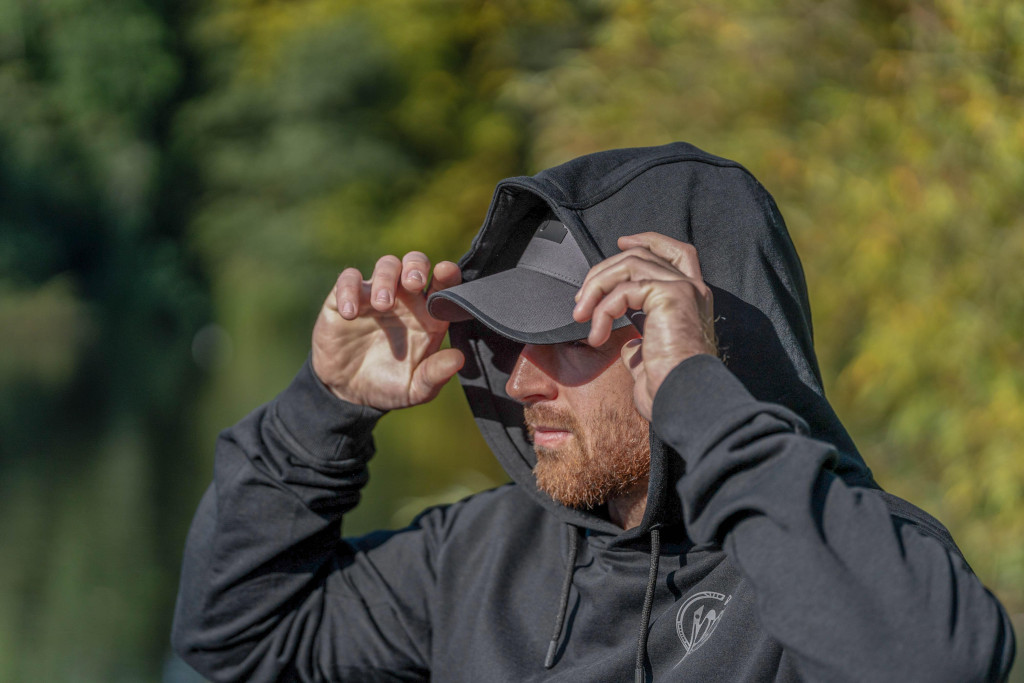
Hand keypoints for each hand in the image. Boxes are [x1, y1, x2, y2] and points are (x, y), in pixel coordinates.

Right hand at [311, 252, 464, 410]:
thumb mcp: (415, 388)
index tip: (446, 272)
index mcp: (428, 315)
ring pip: (386, 265)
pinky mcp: (346, 298)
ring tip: (383, 304)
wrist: (349, 393)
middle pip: (415, 263)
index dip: (448, 274)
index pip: (443, 285)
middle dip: (416, 265)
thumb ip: (435, 375)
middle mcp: (405, 299)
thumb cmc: (390, 386)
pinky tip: (350, 313)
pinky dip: (349, 289)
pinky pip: (349, 279)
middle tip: (414, 283)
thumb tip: (458, 359)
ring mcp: (376, 295)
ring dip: (386, 279)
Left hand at [572, 233, 715, 418]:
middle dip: (604, 270)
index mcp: (692, 300)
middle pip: (642, 254)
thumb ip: (640, 344)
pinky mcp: (669, 294)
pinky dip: (602, 310)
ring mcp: (683, 288)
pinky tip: (597, 335)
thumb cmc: (669, 389)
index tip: (621, 241)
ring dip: (596, 287)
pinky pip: (623, 290)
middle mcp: (693, 288)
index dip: (649, 241)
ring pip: (628, 264)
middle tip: (580, 299)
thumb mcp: (651, 360)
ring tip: (580, 315)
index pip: (676, 252)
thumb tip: (626, 344)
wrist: (683, 399)